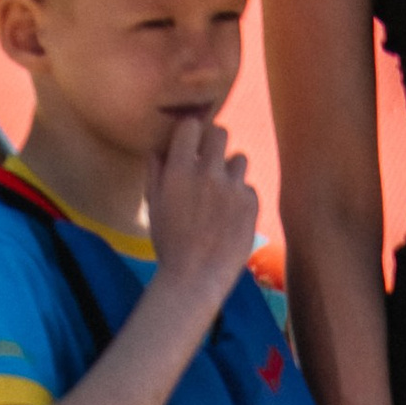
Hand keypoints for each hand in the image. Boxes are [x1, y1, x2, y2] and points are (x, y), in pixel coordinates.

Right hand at [144, 118, 260, 325]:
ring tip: (222, 190)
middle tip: (209, 161)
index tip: (191, 143)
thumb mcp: (153, 206)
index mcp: (180, 170)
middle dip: (214, 143)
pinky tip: (230, 216)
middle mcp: (208, 173)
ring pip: (239, 158)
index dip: (191, 132)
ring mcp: (233, 189)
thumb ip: (156, 172)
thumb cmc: (169, 244)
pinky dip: (241, 197)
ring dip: (230, 169)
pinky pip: (249, 188)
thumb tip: (160, 149)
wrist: (194, 279)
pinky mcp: (251, 205)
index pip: (191, 125)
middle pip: (221, 133)